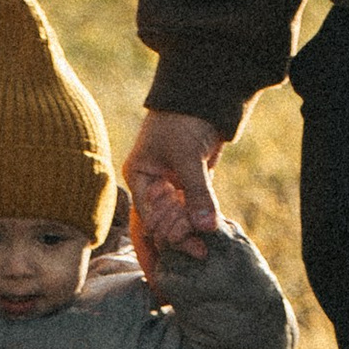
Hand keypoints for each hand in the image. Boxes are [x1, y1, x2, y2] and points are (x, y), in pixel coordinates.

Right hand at [122, 111, 225, 279]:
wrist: (204, 95)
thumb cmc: (184, 119)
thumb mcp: (187, 156)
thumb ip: (197, 192)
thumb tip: (207, 228)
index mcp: (139, 176)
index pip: (148, 216)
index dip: (166, 233)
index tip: (187, 246)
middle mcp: (152, 184)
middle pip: (161, 221)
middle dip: (178, 239)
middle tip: (199, 253)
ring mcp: (171, 184)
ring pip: (179, 218)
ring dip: (191, 233)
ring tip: (204, 251)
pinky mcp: (191, 183)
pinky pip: (194, 209)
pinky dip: (201, 221)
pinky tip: (209, 235)